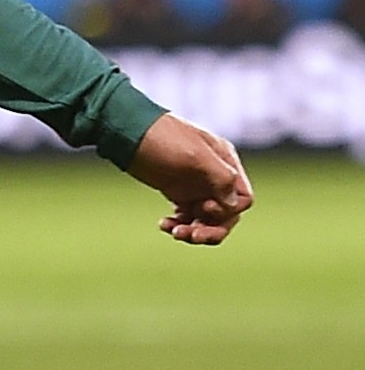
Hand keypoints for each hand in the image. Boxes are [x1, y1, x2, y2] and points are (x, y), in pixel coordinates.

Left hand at [129, 112, 252, 244]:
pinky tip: (164, 224)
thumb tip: (235, 203)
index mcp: (225, 163)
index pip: (243, 199)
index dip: (228, 211)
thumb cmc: (163, 139)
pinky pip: (187, 217)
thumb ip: (222, 177)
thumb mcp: (196, 156)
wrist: (127, 134)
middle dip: (212, 229)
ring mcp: (196, 184)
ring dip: (194, 230)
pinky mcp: (177, 191)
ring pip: (206, 219)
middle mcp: (214, 176)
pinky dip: (179, 224)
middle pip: (227, 214)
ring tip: (174, 232)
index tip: (204, 206)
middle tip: (191, 236)